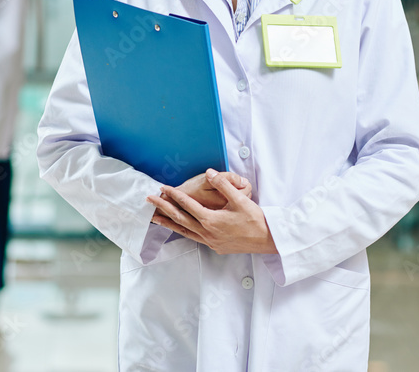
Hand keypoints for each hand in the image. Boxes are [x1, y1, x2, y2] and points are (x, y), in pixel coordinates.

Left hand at [147, 169, 277, 254]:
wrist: (268, 240)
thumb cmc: (256, 220)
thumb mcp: (240, 199)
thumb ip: (223, 185)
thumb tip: (210, 173)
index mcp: (211, 220)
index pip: (187, 205)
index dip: (174, 195)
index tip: (163, 188)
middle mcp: (208, 232)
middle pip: (180, 218)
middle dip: (163, 208)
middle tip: (150, 200)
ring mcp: (210, 241)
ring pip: (184, 231)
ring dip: (169, 223)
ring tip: (156, 218)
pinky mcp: (215, 246)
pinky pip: (194, 238)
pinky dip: (183, 231)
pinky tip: (180, 229)